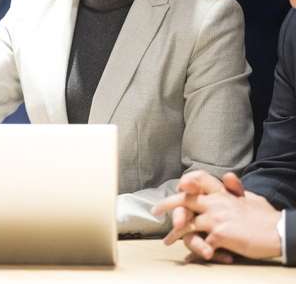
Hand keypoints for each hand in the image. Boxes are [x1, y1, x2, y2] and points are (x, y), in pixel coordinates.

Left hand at [152, 171, 280, 261]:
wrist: (279, 231)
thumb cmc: (265, 216)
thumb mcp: (249, 196)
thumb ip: (234, 188)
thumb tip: (228, 176)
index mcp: (221, 193)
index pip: (198, 182)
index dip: (185, 183)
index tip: (178, 187)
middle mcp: (215, 203)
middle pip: (184, 200)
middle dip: (167, 205)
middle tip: (155, 211)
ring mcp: (216, 218)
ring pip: (188, 224)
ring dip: (176, 233)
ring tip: (167, 240)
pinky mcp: (220, 235)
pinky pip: (201, 243)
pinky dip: (196, 251)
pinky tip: (189, 257)